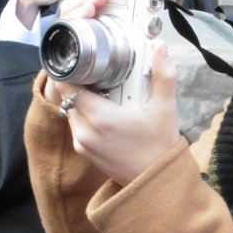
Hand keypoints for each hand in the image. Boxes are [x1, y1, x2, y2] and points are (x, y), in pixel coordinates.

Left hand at [47, 43, 181, 185]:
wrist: (156, 185)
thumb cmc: (161, 148)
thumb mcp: (165, 109)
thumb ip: (163, 75)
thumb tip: (160, 47)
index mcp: (100, 117)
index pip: (66, 85)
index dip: (70, 70)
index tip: (84, 61)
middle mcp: (84, 131)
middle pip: (67, 96)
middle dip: (79, 83)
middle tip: (98, 73)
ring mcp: (82, 143)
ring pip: (70, 110)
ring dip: (81, 100)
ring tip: (103, 92)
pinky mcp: (84, 152)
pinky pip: (76, 125)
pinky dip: (85, 115)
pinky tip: (105, 112)